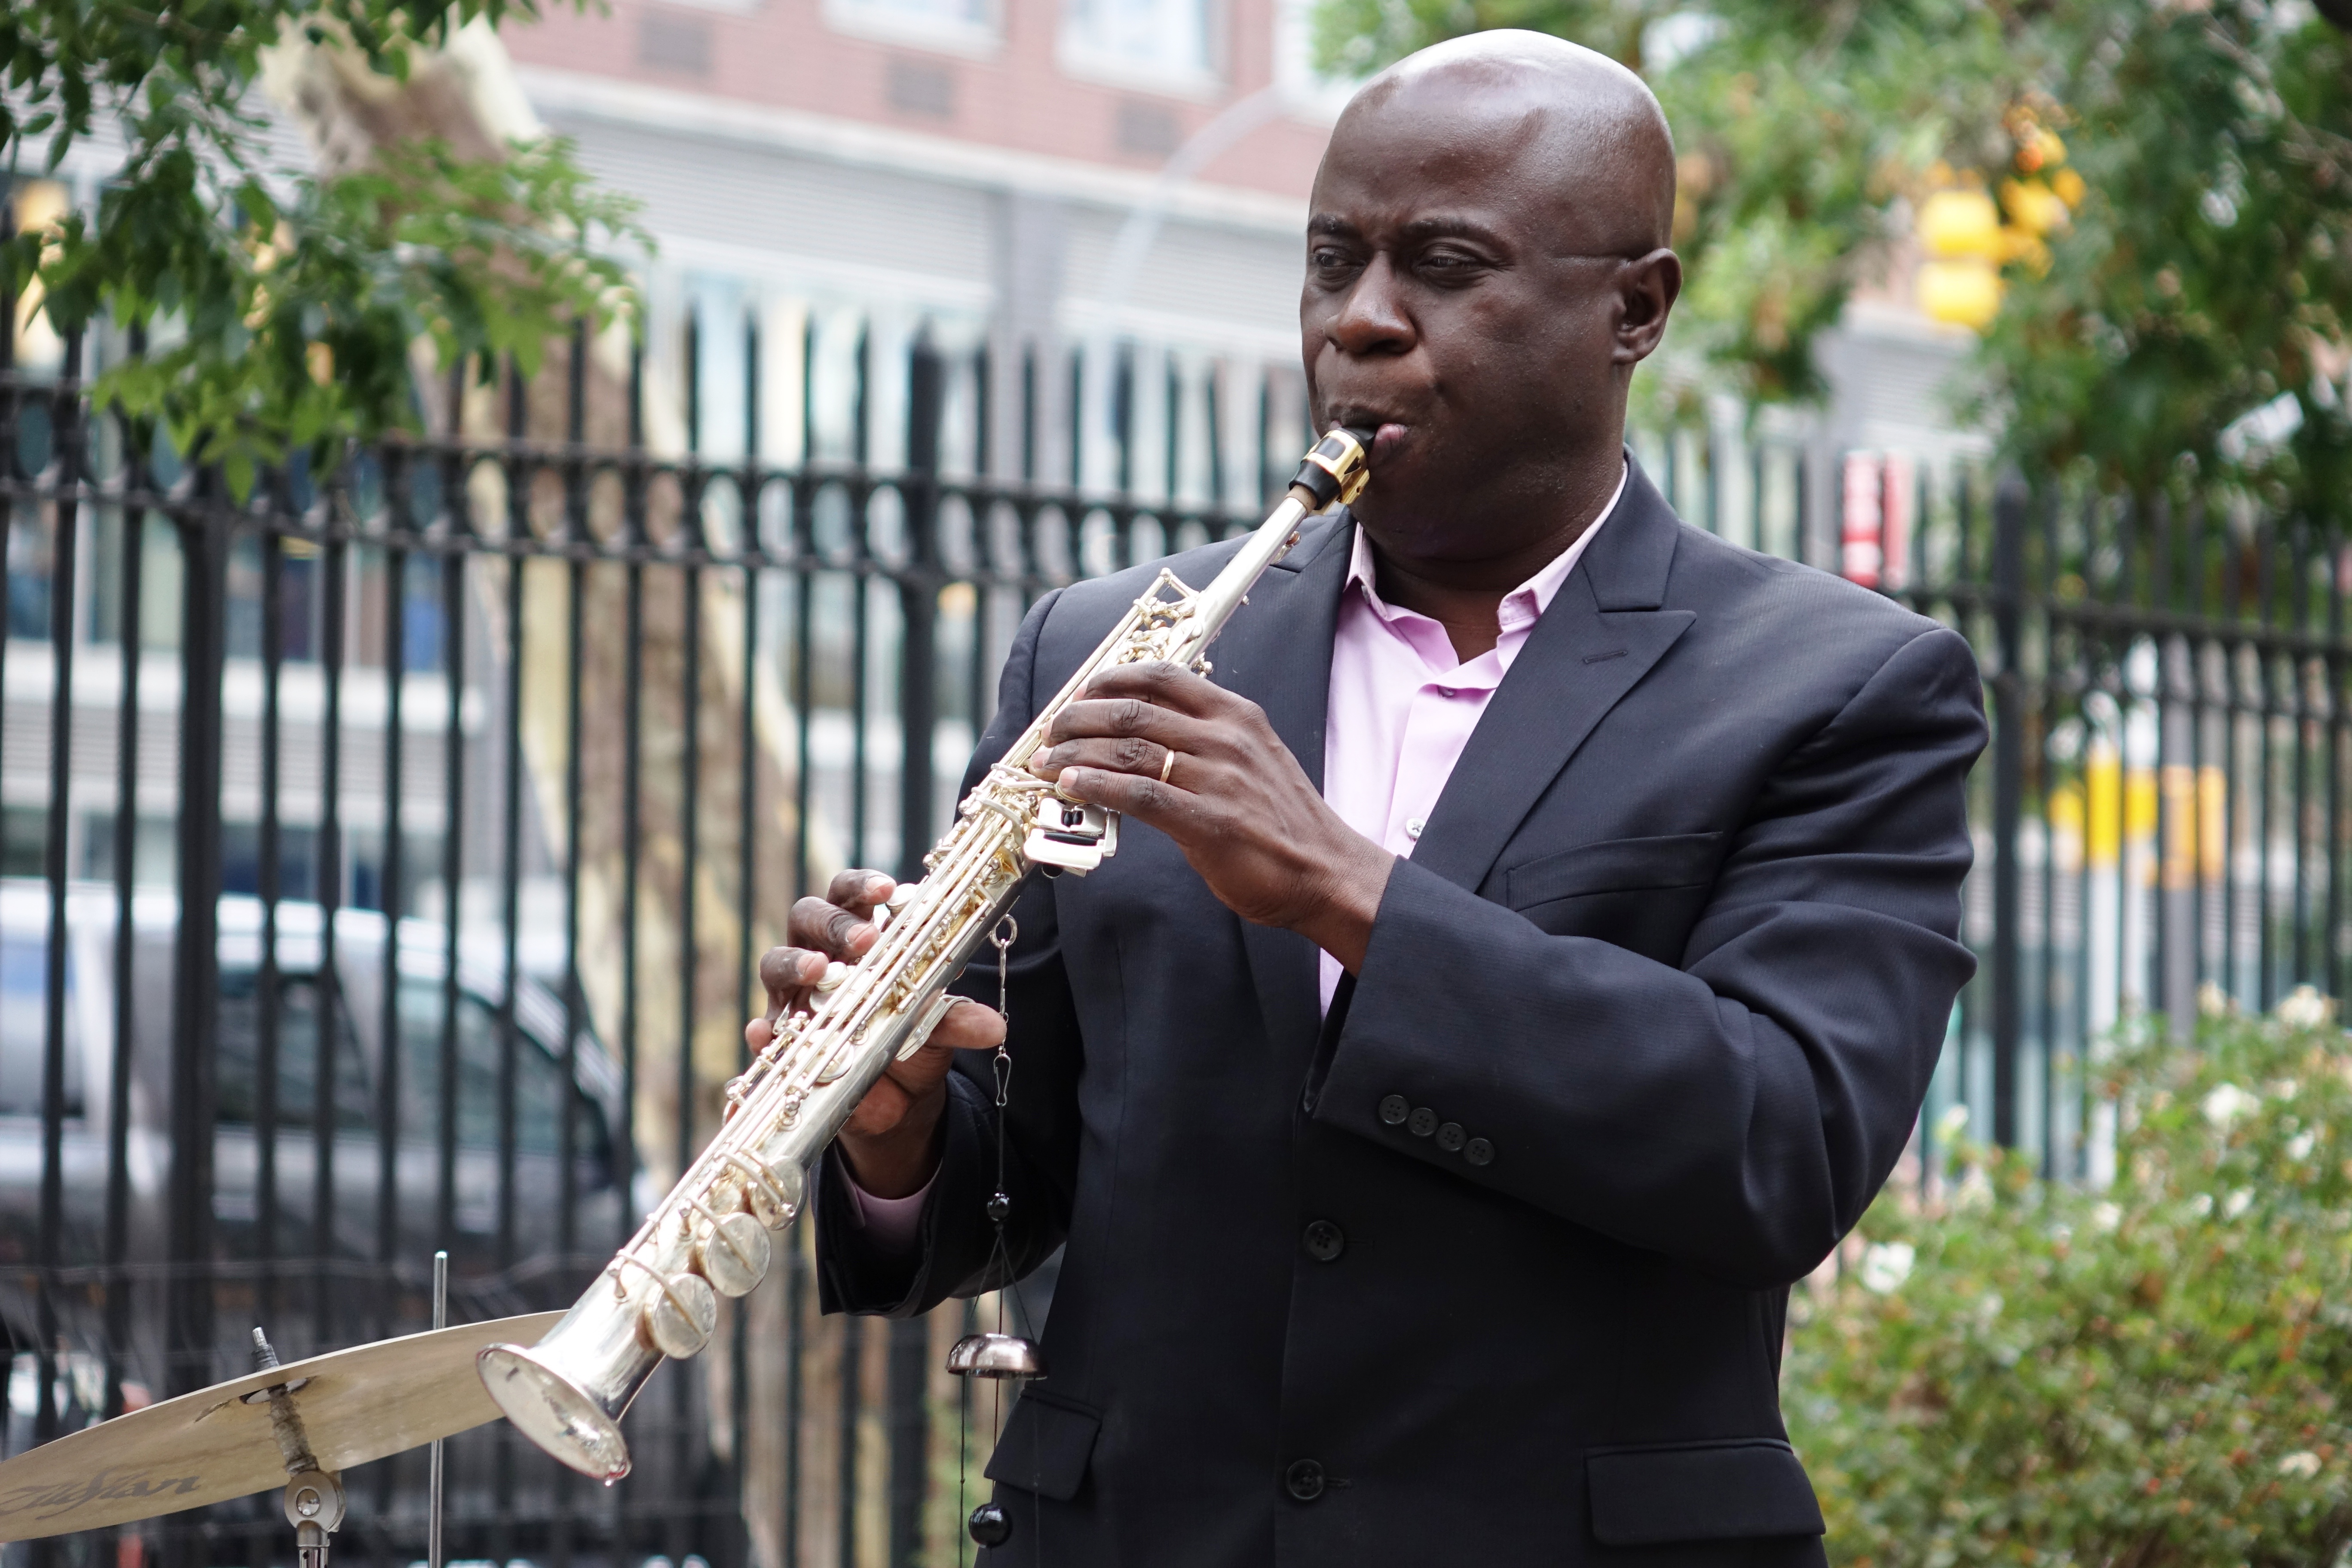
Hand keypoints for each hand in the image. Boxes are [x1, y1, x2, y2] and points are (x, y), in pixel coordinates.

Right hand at [742, 869, 1005, 1198]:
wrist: (897, 1097)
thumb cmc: (913, 1037)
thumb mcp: (937, 1027)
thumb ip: (957, 1020)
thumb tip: (994, 1027)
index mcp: (858, 934)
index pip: (850, 892)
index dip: (862, 886)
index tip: (887, 890)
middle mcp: (820, 953)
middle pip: (808, 916)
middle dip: (835, 924)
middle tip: (864, 940)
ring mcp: (794, 993)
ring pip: (775, 961)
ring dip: (795, 962)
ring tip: (819, 971)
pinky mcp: (782, 1035)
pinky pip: (762, 1026)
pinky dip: (762, 1029)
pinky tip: (768, 1034)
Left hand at [1034, 662, 1394, 969]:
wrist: (1326, 872)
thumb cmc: (1282, 822)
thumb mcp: (1252, 760)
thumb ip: (1204, 743)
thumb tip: (1142, 740)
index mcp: (1236, 716)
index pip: (1162, 677)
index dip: (1111, 679)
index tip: (1081, 691)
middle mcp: (1226, 738)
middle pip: (1134, 710)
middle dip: (1080, 717)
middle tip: (1051, 732)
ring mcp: (1218, 778)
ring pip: (1129, 749)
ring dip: (1076, 754)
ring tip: (1047, 763)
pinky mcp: (1209, 821)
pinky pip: (1139, 794)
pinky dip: (1097, 786)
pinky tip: (1072, 787)